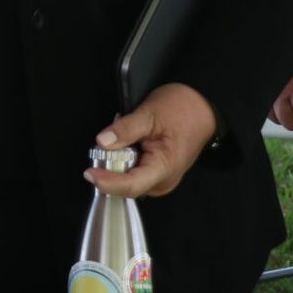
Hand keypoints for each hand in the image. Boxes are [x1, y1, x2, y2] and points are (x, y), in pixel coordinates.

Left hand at [84, 83, 216, 198]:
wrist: (202, 107)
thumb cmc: (182, 110)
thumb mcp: (150, 113)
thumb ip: (125, 129)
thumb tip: (103, 141)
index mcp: (164, 169)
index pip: (131, 186)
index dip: (107, 182)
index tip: (89, 173)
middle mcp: (163, 181)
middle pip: (126, 184)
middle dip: (112, 165)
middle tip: (113, 137)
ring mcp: (161, 179)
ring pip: (128, 178)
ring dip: (120, 160)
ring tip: (128, 135)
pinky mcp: (158, 174)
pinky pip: (134, 172)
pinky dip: (127, 158)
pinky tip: (132, 142)